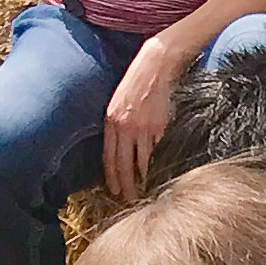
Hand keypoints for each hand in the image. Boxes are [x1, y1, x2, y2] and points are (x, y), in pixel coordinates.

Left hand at [102, 30, 198, 199]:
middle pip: (121, 163)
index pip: (108, 155)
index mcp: (110, 119)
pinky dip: (152, 163)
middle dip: (122, 184)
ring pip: (138, 161)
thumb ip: (119, 124)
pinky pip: (153, 150)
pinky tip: (152, 173)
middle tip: (125, 198)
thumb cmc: (137, 82)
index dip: (110, 175)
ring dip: (137, 179)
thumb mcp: (120, 102)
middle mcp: (123, 126)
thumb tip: (124, 147)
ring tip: (139, 191)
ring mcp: (141, 127)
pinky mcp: (158, 126)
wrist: (155, 66)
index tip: (112, 188)